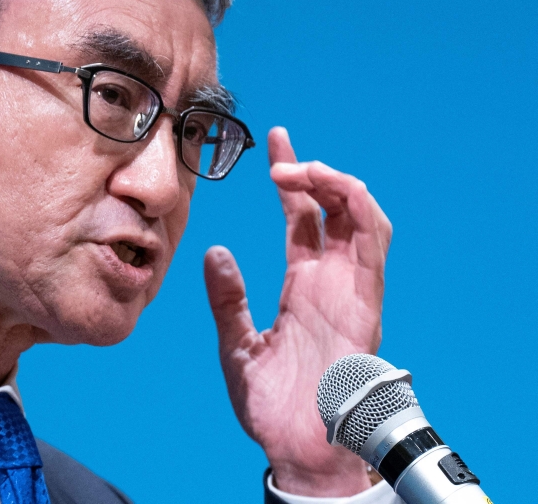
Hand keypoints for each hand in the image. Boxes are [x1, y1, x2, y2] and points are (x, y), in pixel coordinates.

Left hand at [204, 127, 391, 496]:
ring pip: (360, 217)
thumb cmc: (271, 403)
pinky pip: (373, 246)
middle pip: (333, 207)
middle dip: (313, 170)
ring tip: (300, 168)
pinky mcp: (364, 302)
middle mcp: (331, 280)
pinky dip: (359, 211)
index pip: (302, 217)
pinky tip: (334, 190)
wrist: (297, 446)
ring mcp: (350, 288)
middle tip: (280, 154)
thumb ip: (227, 298)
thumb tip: (214, 251)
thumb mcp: (236, 343)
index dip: (292, 180)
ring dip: (335, 184)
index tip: (274, 141)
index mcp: (304, 284)